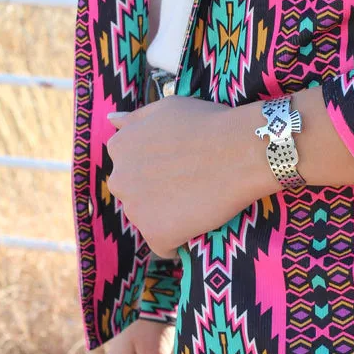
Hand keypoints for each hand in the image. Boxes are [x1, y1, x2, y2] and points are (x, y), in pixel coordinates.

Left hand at [106, 95, 278, 257]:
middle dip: (157, 194)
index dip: (157, 170)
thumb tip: (112, 119)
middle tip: (192, 186)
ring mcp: (136, 210)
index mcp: (120, 147)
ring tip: (198, 203)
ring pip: (148, 220)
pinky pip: (163, 246)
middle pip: (135, 195)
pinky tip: (197, 227)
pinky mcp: (157, 234)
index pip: (130, 167)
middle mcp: (119, 179)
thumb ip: (136, 118)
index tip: (180, 168)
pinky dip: (178, 241)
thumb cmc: (209, 124)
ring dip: (168, 217)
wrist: (242, 151)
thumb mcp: (167, 108)